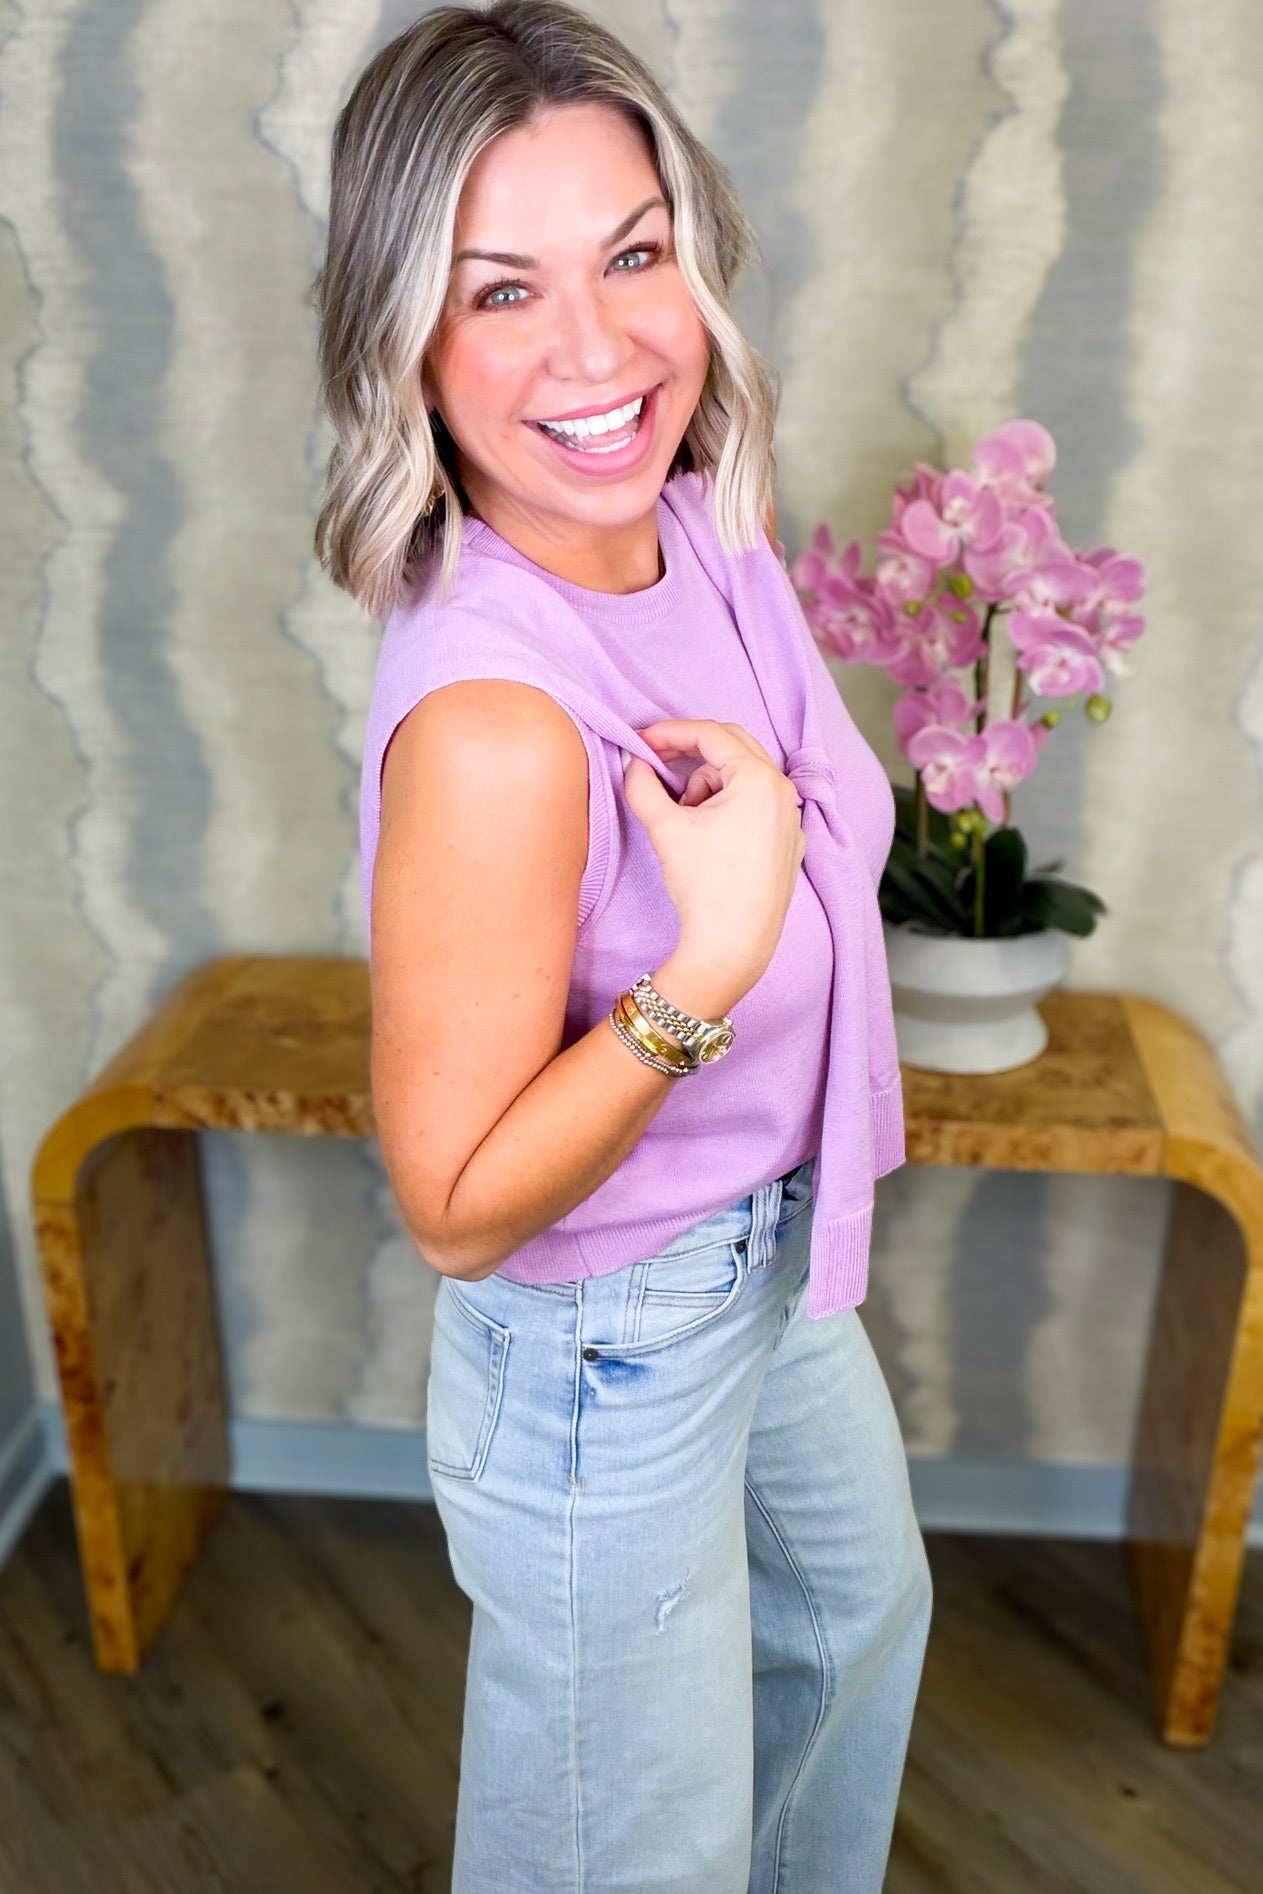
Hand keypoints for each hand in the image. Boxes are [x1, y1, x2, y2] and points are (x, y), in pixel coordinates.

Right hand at [622, 719, 805, 1008]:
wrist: (732, 945)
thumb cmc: (704, 886)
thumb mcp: (664, 828)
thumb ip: (642, 785)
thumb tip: (634, 765)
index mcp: (759, 779)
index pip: (711, 734)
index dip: (670, 732)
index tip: (642, 741)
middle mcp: (784, 792)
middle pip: (732, 748)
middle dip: (690, 754)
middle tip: (657, 764)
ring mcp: (791, 817)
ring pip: (743, 777)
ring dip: (708, 784)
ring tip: (685, 816)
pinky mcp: (789, 841)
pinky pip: (757, 804)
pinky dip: (729, 805)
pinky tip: (708, 832)